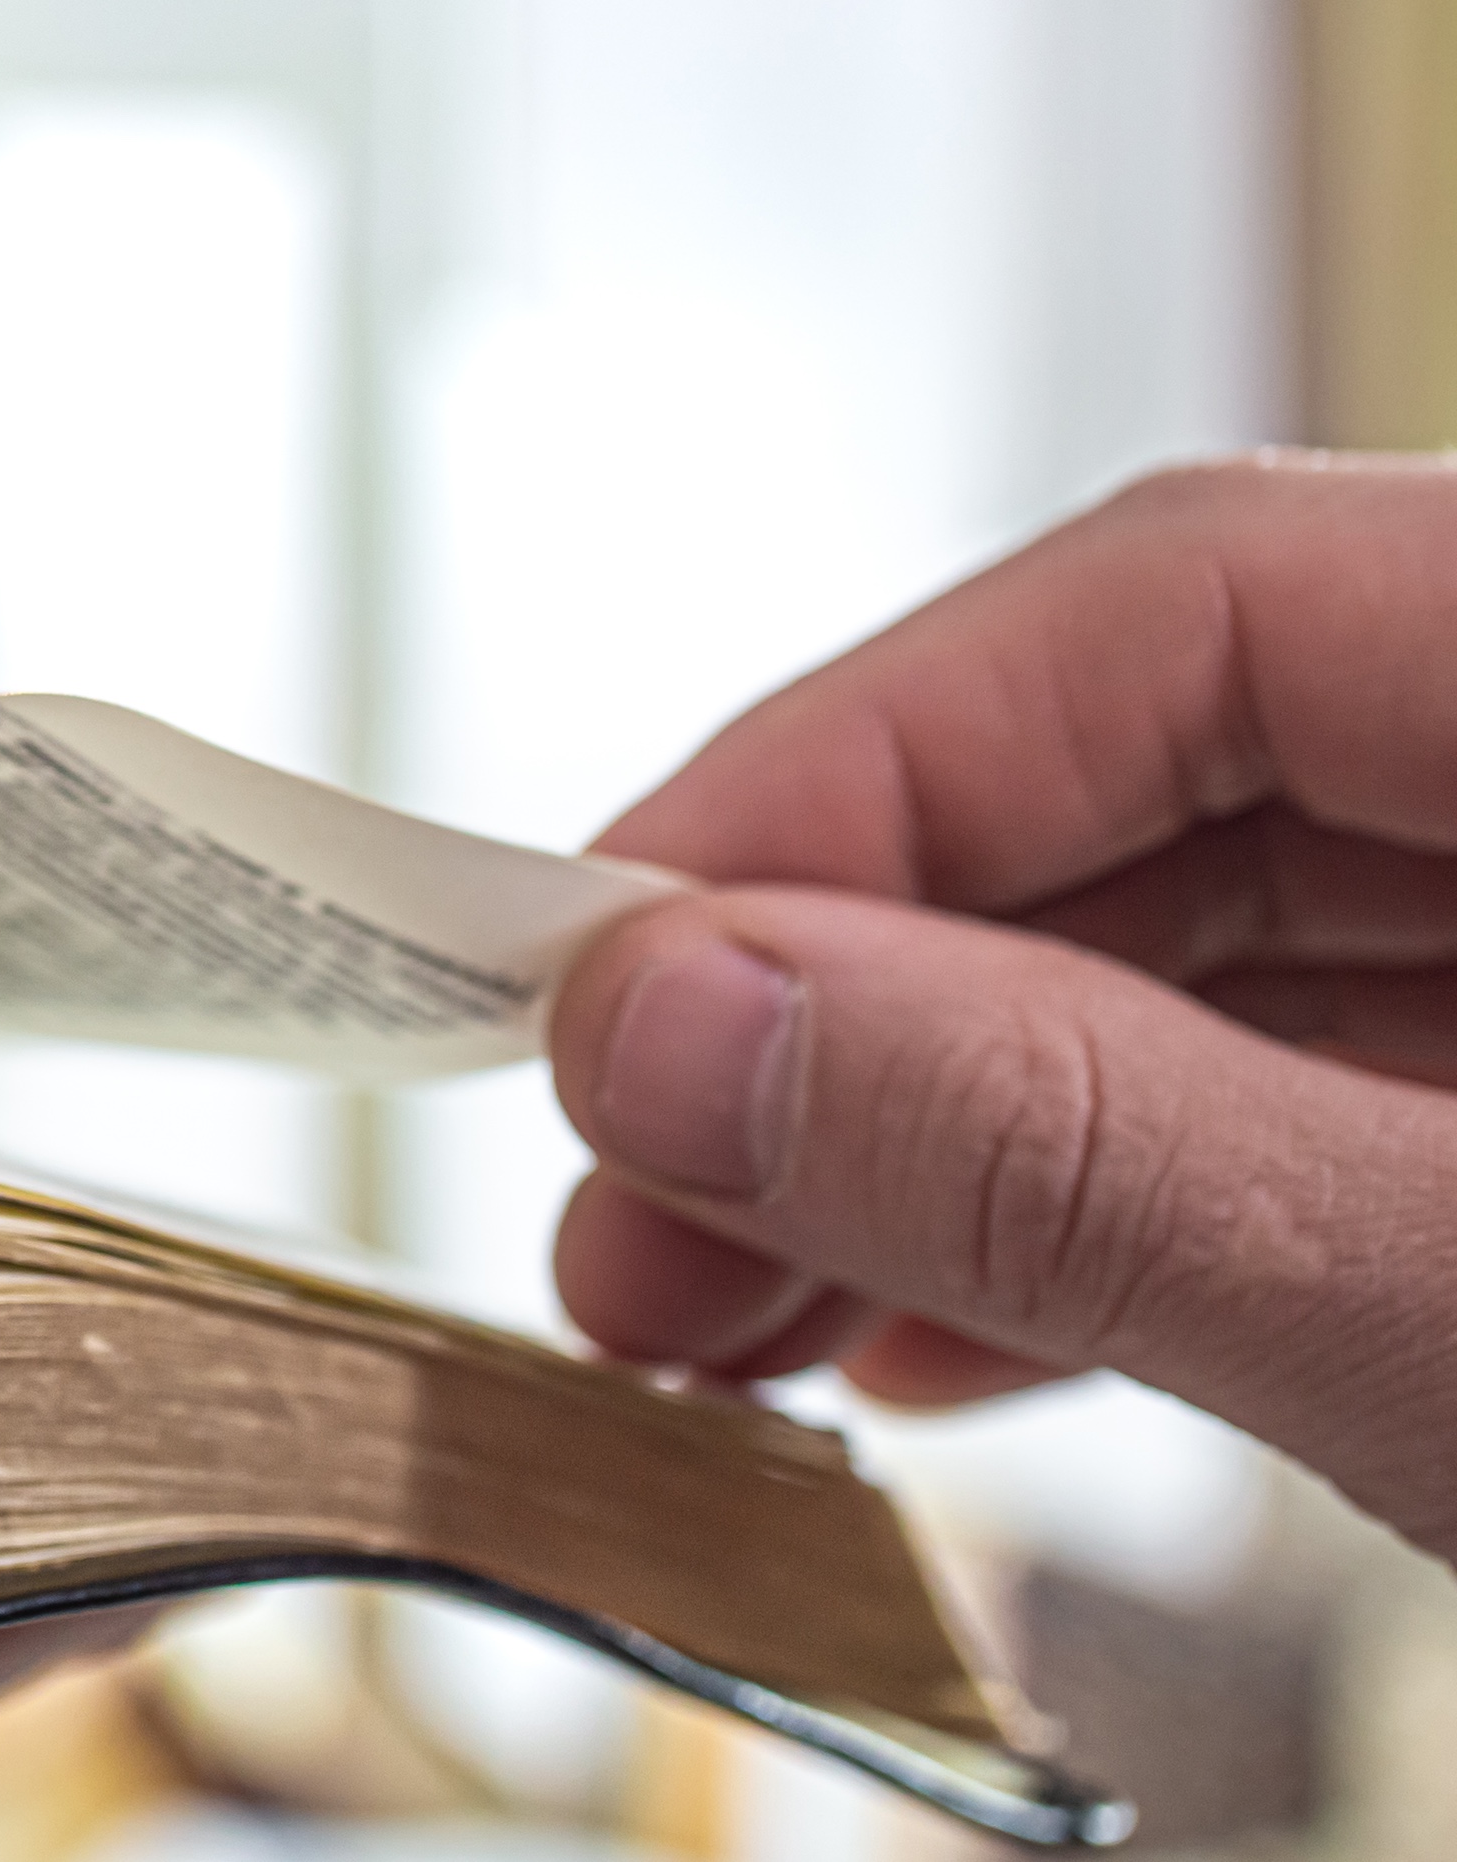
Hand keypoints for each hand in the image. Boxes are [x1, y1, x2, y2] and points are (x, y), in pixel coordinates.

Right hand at [545, 453, 1456, 1561]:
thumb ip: (1089, 1150)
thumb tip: (678, 1022)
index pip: (1177, 596)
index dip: (848, 771)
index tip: (602, 969)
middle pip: (1176, 777)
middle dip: (864, 1005)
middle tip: (628, 1203)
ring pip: (1238, 955)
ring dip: (946, 1136)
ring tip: (728, 1311)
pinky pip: (1334, 1099)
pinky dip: (1120, 1216)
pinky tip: (939, 1340)